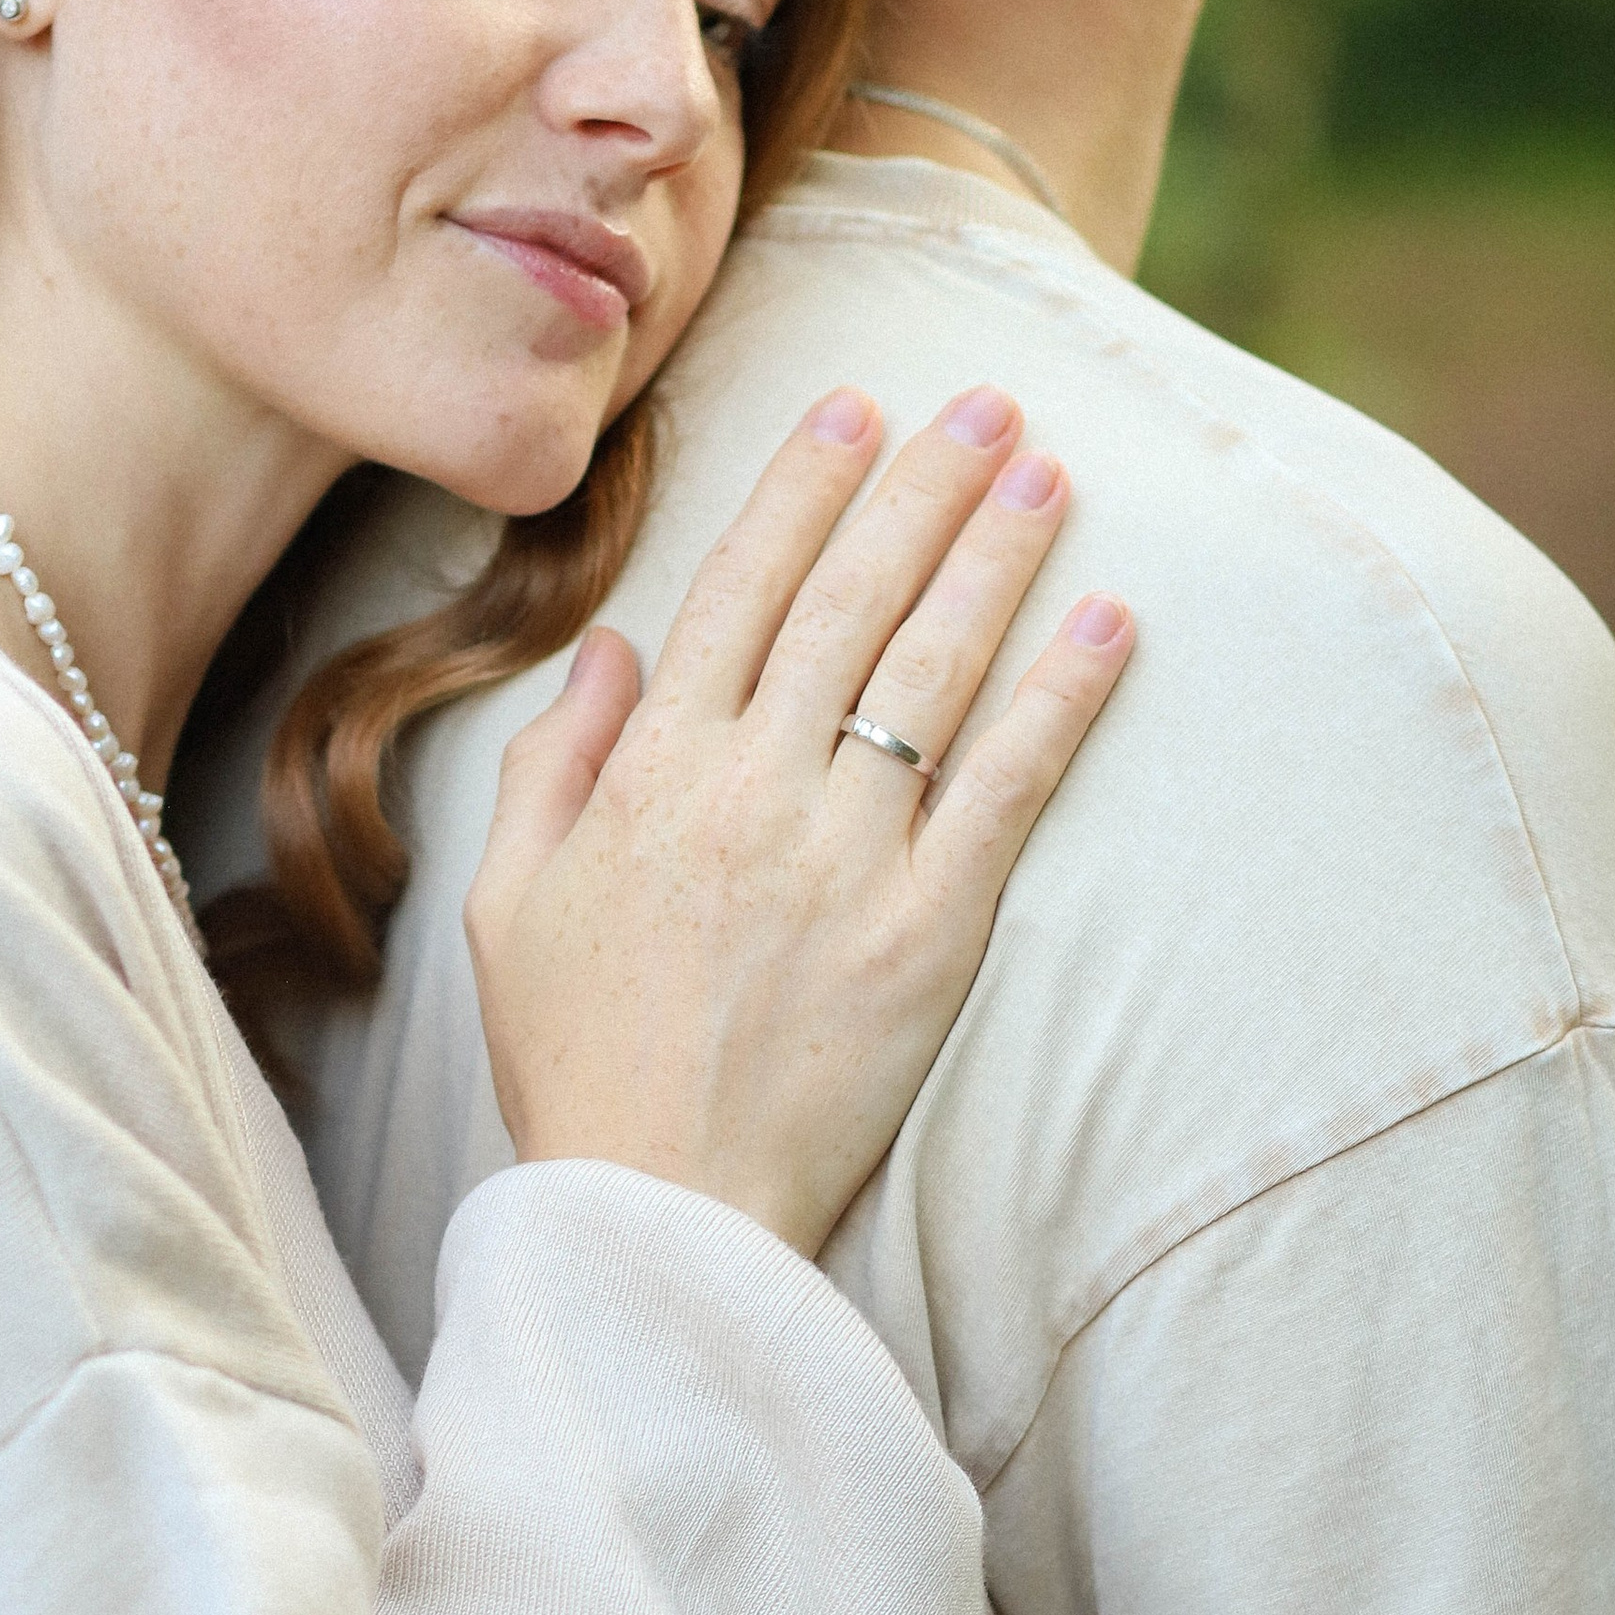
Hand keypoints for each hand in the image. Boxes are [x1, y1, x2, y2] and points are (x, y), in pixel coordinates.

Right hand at [464, 384, 1131, 1256]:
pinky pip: (1007, 787)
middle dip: (922, 486)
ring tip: (1049, 472)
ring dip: (997, 556)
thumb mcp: (505, 904)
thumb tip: (610, 646)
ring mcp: (844, 855)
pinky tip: (1108, 620)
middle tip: (986, 403)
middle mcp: (749, 790)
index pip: (737, 591)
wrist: (656, 1210)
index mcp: (649, 774)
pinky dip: (1062, 697)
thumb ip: (554, 762)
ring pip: (932, 668)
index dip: (801, 489)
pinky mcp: (929, 931)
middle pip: (850, 601)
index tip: (852, 408)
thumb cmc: (576, 1065)